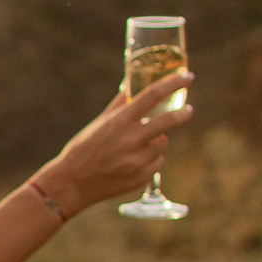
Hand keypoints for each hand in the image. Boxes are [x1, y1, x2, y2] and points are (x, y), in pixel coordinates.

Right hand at [32, 73, 193, 218]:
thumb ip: (119, 105)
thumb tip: (130, 85)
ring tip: (136, 147)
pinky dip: (150, 159)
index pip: (152, 96)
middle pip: (168, 121)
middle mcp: (130, 139)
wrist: (72, 183)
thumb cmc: (83, 149)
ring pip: (163, 143)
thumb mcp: (99, 123)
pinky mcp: (141, 177)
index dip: (173, 84)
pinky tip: (132, 162)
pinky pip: (158, 162)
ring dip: (157, 141)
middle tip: (189, 109)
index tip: (188, 77)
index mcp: (119, 121)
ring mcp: (137, 160)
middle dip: (182, 113)